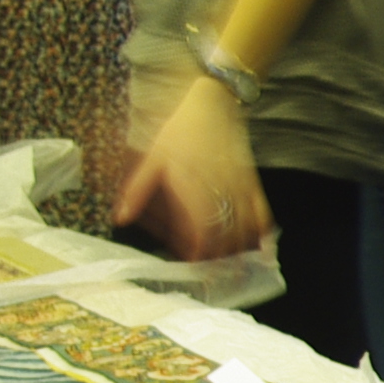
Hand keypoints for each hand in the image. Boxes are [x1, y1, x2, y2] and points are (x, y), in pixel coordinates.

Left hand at [114, 74, 268, 259]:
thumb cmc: (180, 130)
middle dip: (221, 260)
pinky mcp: (252, 182)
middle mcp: (222, 192)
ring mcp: (241, 189)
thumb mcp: (151, 157)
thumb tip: (120, 218)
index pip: (201, 231)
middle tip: (214, 278)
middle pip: (226, 237)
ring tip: (233, 270)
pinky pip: (262, 212)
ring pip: (245, 229)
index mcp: (195, 189)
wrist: (214, 103)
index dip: (199, 253)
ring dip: (240, 251)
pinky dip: (263, 232)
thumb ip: (137, 189)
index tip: (193, 267)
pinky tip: (261, 247)